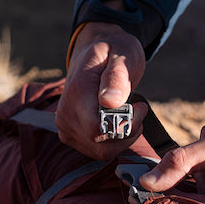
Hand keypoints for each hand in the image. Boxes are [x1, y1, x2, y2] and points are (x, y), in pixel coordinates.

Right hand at [55, 22, 146, 159]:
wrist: (97, 52)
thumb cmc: (113, 51)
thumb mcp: (122, 54)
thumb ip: (116, 76)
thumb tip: (109, 101)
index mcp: (76, 92)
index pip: (96, 129)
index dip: (124, 126)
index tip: (139, 106)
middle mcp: (65, 113)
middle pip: (101, 145)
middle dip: (127, 132)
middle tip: (138, 108)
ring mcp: (65, 126)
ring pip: (100, 152)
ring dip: (123, 137)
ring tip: (130, 111)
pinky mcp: (71, 135)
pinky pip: (97, 151)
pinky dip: (114, 141)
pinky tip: (119, 120)